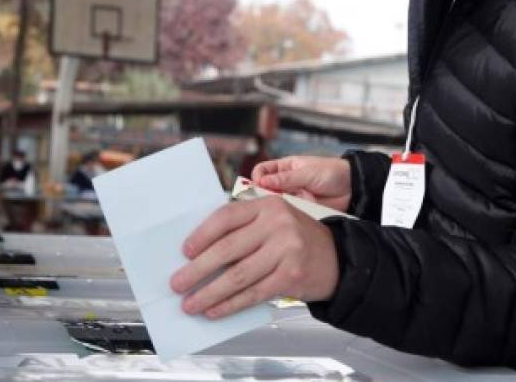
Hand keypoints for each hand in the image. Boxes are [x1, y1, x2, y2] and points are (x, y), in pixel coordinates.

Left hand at [170, 197, 338, 318]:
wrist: (337, 259)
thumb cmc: (296, 240)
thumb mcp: (274, 222)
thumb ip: (243, 230)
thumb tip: (199, 254)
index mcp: (267, 205)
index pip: (226, 217)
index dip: (201, 235)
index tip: (184, 252)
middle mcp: (277, 224)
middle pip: (227, 249)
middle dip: (197, 270)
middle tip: (178, 283)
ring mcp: (286, 250)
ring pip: (237, 276)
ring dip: (209, 293)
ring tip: (190, 303)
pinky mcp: (291, 276)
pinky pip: (252, 293)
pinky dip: (230, 305)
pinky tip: (214, 310)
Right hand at [251, 156, 350, 212]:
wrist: (352, 188)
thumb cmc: (332, 173)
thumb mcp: (307, 173)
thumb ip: (285, 178)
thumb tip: (262, 181)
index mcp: (285, 167)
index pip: (262, 171)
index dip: (257, 178)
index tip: (258, 185)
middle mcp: (286, 183)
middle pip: (265, 189)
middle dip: (264, 195)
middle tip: (266, 200)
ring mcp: (293, 197)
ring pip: (275, 203)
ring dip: (277, 205)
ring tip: (285, 205)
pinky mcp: (300, 210)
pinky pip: (288, 213)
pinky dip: (288, 214)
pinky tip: (293, 212)